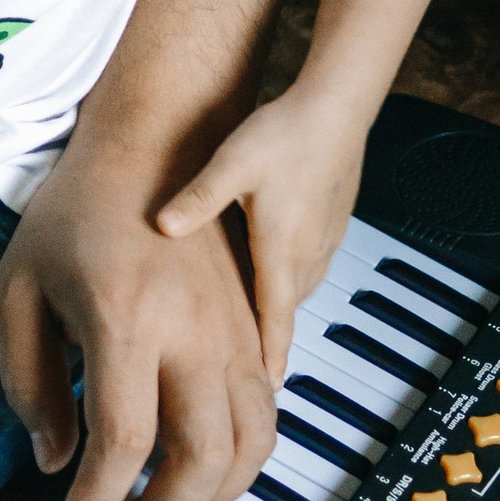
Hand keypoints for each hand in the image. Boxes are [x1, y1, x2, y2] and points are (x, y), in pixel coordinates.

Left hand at [0, 128, 274, 500]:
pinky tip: (198, 466)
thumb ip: (28, 381)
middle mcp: (194, 330)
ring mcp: (237, 332)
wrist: (152, 145)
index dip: (99, 499)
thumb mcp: (19, 289)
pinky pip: (267, 414)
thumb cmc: (72, 214)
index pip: (125, 440)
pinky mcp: (258, 331)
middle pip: (201, 457)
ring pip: (250, 446)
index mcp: (126, 318)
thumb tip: (55, 460)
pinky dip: (242, 459)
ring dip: (209, 497)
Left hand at [156, 93, 366, 382]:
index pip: (274, 321)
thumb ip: (197, 199)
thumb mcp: (231, 164)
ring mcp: (322, 241)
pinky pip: (305, 268)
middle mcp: (306, 254)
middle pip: (283, 313)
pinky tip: (265, 275)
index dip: (267, 360)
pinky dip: (286, 283)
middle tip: (243, 377)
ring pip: (294, 290)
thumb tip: (162, 225)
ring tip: (249, 334)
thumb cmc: (286, 133)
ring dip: (275, 313)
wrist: (337, 106)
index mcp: (281, 250)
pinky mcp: (328, 224)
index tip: (264, 395)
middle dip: (266, 345)